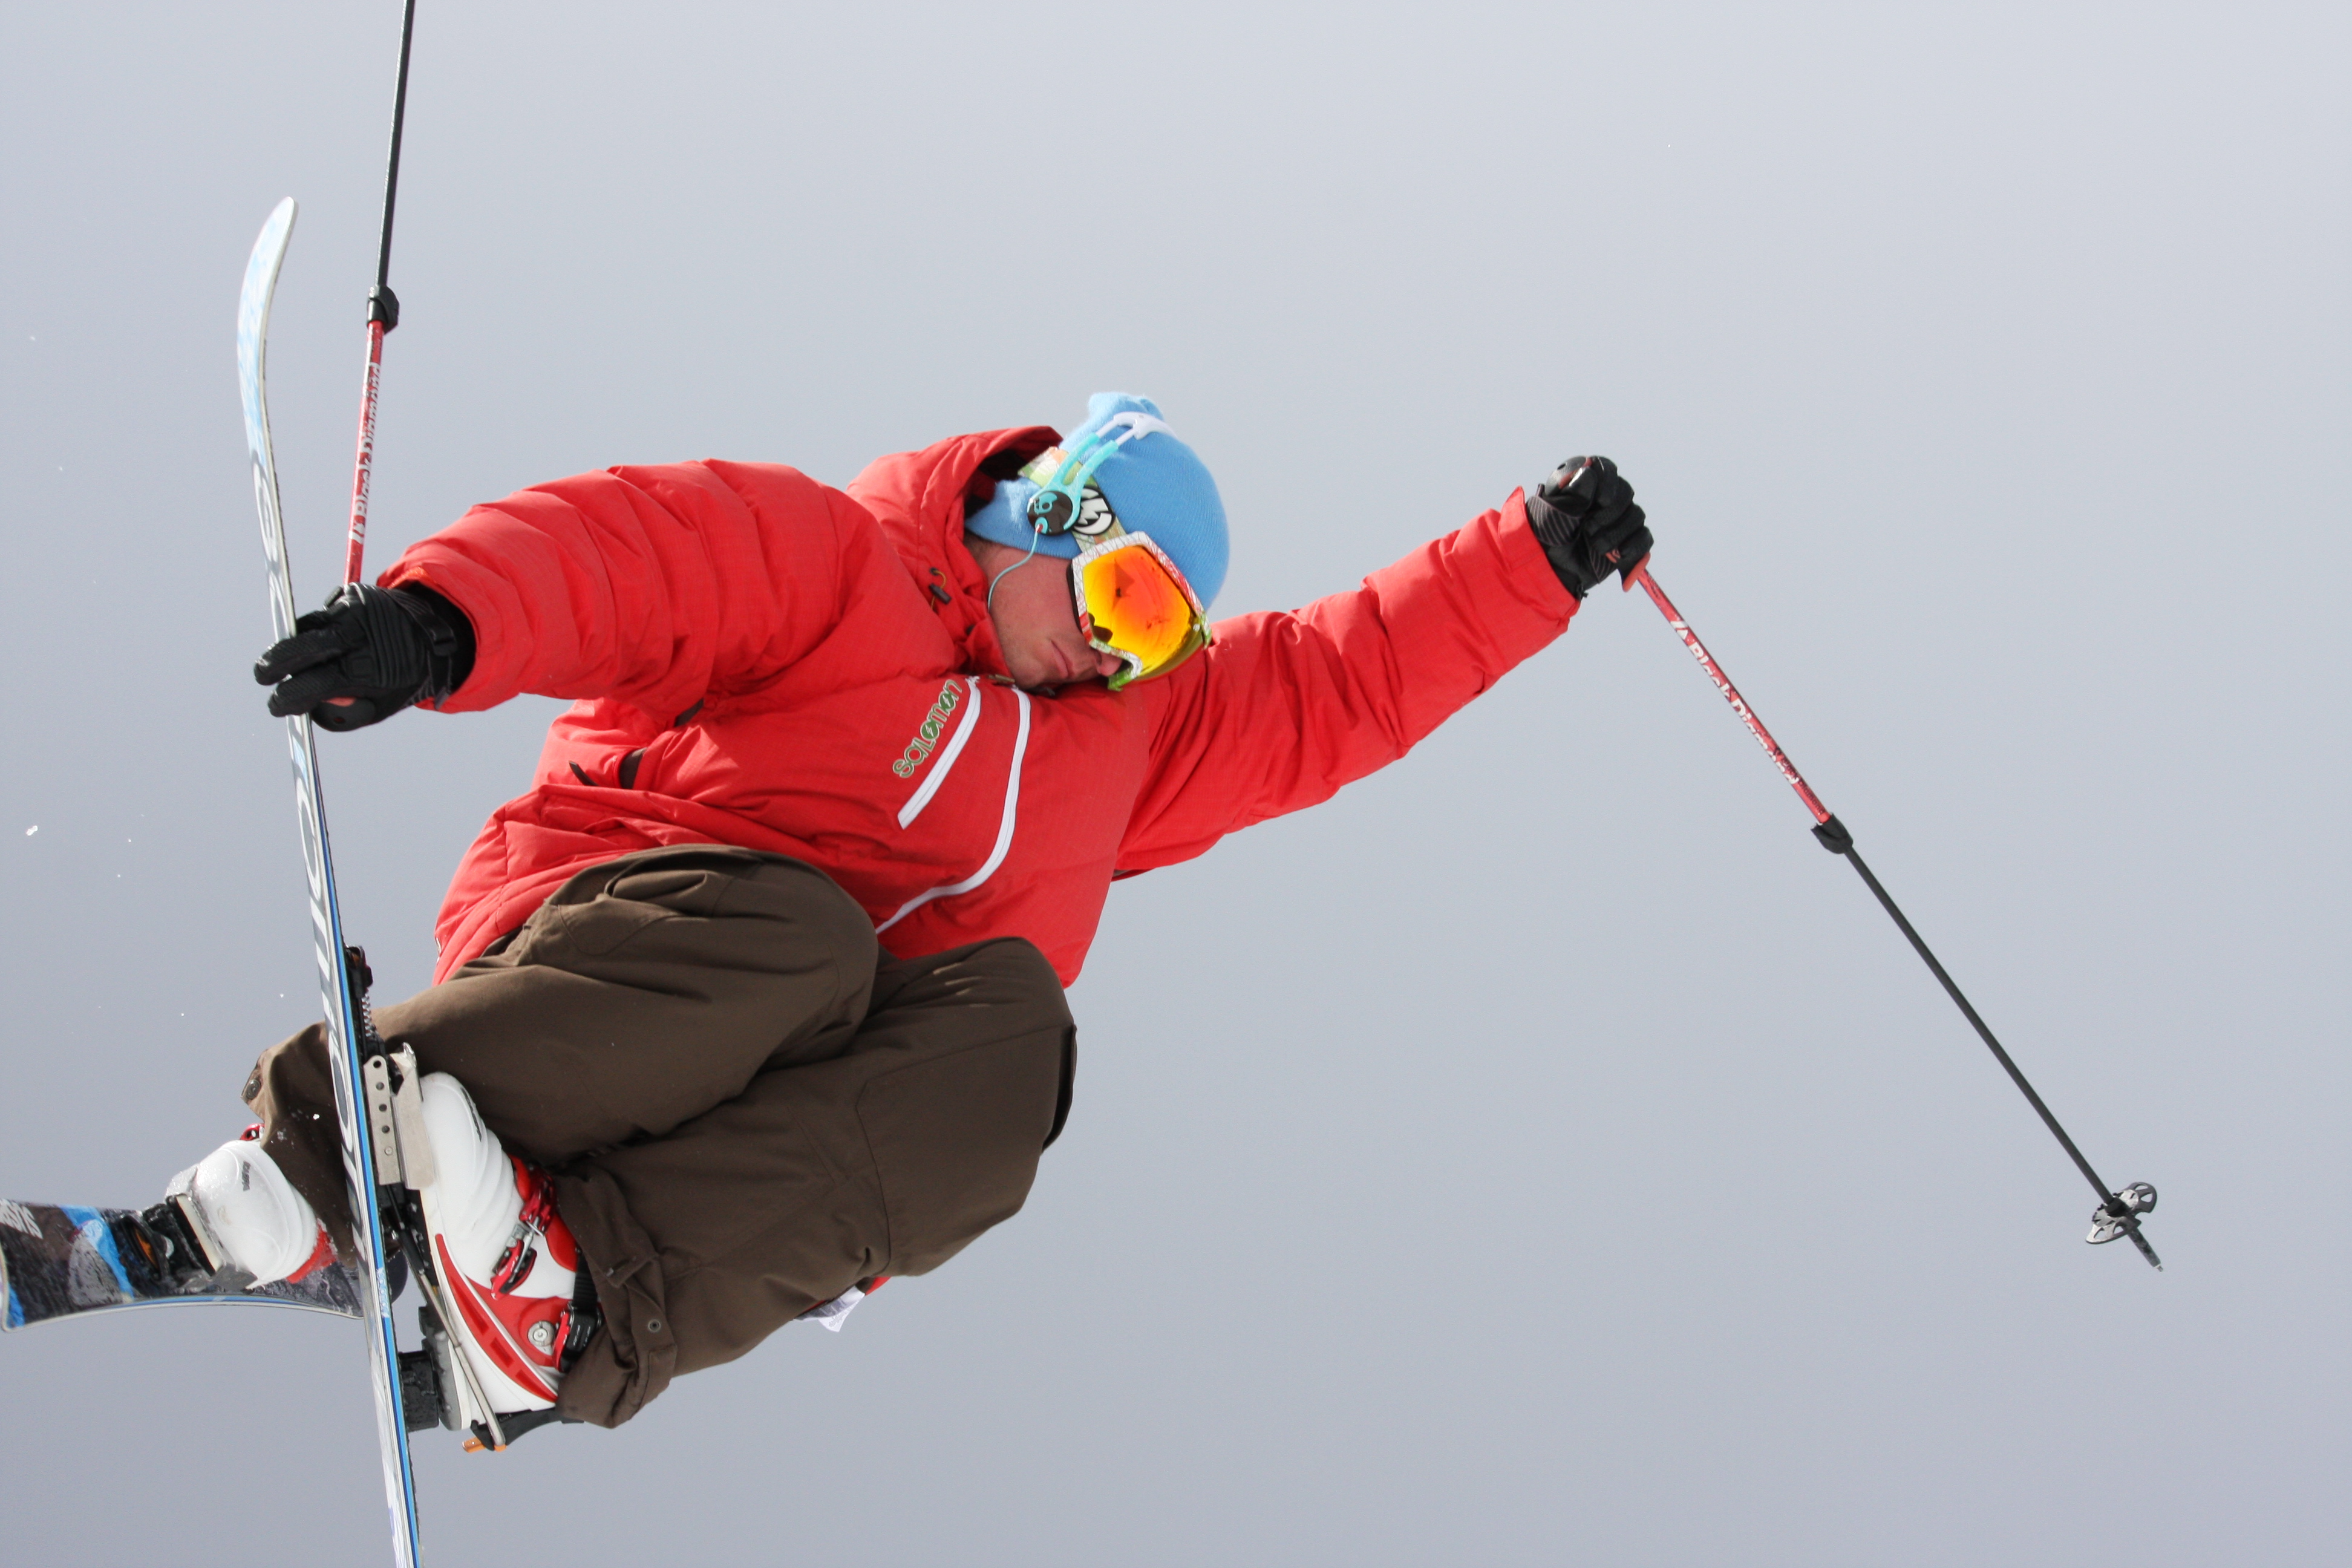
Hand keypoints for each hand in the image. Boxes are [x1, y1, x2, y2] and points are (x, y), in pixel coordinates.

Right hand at [253, 582, 473, 730]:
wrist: (436, 634)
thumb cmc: (404, 676)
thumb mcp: (383, 705)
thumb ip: (347, 712)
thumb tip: (310, 704)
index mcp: (366, 670)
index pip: (311, 685)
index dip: (288, 699)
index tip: (276, 706)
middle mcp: (357, 637)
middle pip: (300, 649)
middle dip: (274, 664)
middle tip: (263, 675)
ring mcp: (352, 611)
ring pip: (306, 629)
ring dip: (295, 645)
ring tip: (300, 660)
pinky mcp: (351, 595)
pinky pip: (322, 615)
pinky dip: (317, 629)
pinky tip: (327, 640)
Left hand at [1524, 456, 1652, 598]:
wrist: (1549, 570)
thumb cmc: (1546, 538)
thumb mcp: (1553, 513)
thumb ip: (1572, 491)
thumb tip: (1588, 468)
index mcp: (1582, 482)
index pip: (1605, 469)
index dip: (1609, 483)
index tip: (1601, 501)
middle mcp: (1602, 497)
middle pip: (1626, 492)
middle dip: (1611, 514)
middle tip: (1589, 530)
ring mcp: (1616, 519)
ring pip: (1637, 516)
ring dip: (1618, 533)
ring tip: (1596, 547)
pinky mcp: (1626, 540)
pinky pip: (1644, 538)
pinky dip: (1637, 547)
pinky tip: (1621, 555)